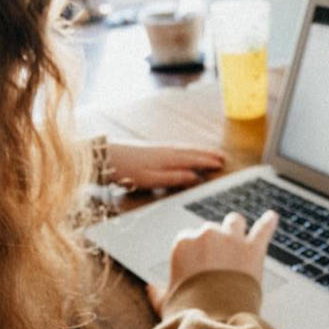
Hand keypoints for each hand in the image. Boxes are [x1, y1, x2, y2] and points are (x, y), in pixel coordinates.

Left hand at [106, 141, 225, 191]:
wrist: (105, 156)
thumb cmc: (126, 170)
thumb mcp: (151, 179)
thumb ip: (174, 178)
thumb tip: (195, 176)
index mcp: (169, 158)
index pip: (194, 159)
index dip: (208, 161)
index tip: (222, 164)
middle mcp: (166, 150)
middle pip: (192, 152)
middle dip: (207, 154)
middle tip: (223, 157)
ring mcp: (159, 148)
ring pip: (185, 149)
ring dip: (199, 151)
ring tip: (210, 154)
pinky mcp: (152, 149)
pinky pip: (177, 149)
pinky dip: (188, 150)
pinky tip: (186, 153)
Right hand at [147, 210, 277, 314]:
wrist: (216, 321)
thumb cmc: (189, 312)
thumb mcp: (167, 303)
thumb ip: (158, 293)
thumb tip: (150, 289)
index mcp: (183, 244)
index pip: (188, 237)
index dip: (194, 251)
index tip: (196, 263)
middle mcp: (207, 235)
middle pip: (211, 229)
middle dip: (214, 241)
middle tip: (217, 260)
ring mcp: (232, 240)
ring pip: (234, 222)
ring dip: (235, 228)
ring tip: (238, 235)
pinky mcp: (253, 249)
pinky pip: (263, 229)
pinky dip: (268, 223)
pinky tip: (272, 218)